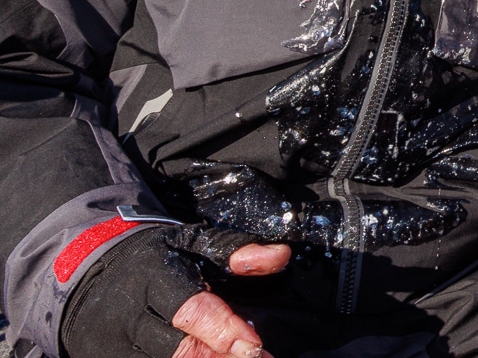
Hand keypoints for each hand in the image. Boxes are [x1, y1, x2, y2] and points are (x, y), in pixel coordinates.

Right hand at [61, 223, 288, 357]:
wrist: (84, 268)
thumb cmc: (151, 256)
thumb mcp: (192, 242)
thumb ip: (236, 251)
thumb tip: (280, 256)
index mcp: (152, 276)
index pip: (189, 309)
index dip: (222, 329)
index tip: (253, 344)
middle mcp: (129, 316)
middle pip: (177, 349)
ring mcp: (114, 345)